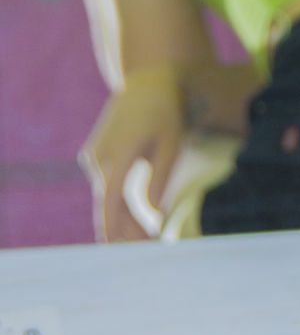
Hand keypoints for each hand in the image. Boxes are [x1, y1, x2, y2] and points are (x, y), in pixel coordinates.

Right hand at [82, 67, 185, 241]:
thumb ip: (161, 178)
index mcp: (118, 154)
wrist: (146, 84)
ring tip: (149, 241)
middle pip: (108, 204)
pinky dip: (120, 204)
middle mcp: (98, 158)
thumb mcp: (171, 143)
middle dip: (126, 230)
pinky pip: (107, 186)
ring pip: (107, 197)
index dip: (111, 227)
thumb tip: (157, 213)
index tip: (113, 250)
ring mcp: (93, 156)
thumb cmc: (165, 113)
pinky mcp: (95, 156)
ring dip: (124, 219)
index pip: (110, 200)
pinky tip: (138, 222)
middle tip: (150, 250)